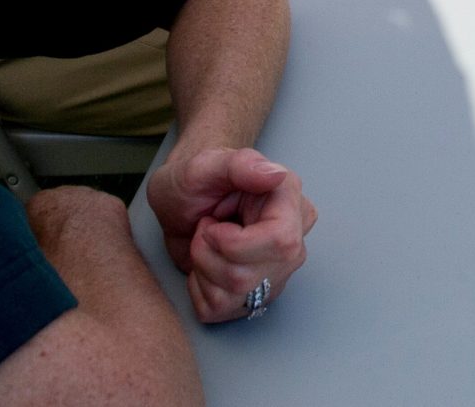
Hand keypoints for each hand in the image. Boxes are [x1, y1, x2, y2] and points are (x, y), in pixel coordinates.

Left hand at [147, 146, 315, 324]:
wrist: (182, 202)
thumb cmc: (193, 180)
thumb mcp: (206, 165)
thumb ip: (240, 165)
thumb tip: (276, 174)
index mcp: (288, 200)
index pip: (280, 241)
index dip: (235, 243)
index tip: (212, 224)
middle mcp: (292, 239)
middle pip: (250, 276)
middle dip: (210, 257)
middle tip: (204, 229)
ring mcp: (277, 270)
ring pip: (235, 297)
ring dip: (202, 270)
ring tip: (203, 243)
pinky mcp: (258, 294)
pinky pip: (222, 310)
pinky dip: (199, 290)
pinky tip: (204, 264)